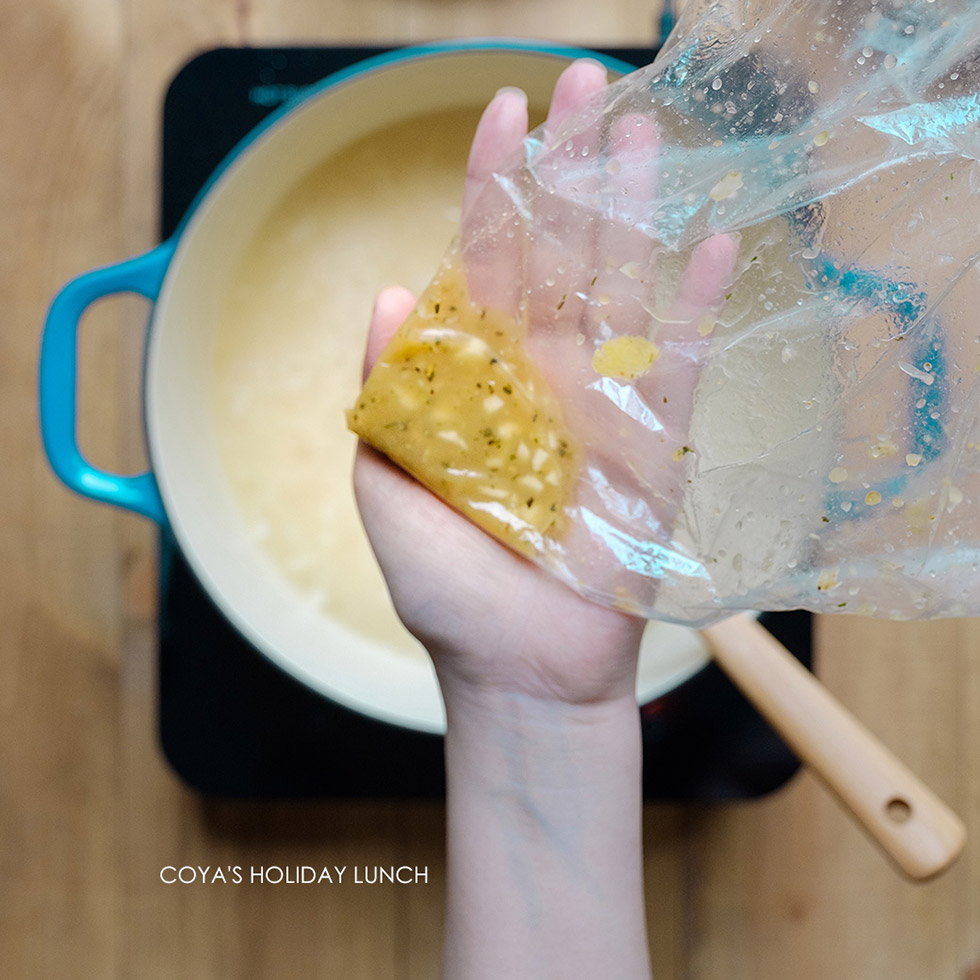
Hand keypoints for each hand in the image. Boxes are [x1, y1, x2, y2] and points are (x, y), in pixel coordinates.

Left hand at [353, 62, 648, 709]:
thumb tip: (389, 292)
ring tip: (649, 131)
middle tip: (588, 82)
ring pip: (621, 290)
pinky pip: (679, 366)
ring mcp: (600, 405)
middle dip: (571, 169)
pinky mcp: (653, 447)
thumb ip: (386, 390)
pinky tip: (712, 243)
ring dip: (634, 212)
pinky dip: (694, 308)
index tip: (503, 111)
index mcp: (476, 379)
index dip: (492, 187)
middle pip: (559, 254)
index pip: (484, 262)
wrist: (514, 670)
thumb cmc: (446, 588)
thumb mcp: (386, 481)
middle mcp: (540, 377)